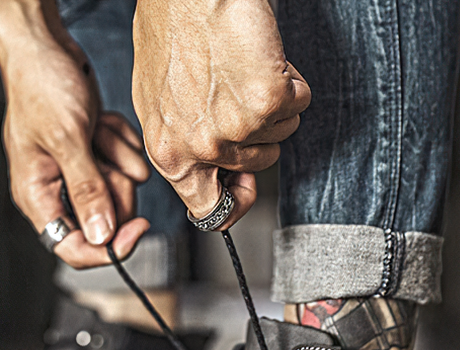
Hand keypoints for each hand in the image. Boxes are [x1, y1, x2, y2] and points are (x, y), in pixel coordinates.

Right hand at [0, 0, 150, 265]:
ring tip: (97, 128)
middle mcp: (56, 192)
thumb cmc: (40, 85)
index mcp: (37, 197)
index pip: (72, 248)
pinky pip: (125, 166)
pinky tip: (102, 123)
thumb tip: (101, 235)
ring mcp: (77, 175)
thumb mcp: (67, 138)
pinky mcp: (95, 158)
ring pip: (119, 192)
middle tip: (106, 157)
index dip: (107, 248)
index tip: (138, 228)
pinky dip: (121, 143)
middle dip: (115, 187)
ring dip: (118, 157)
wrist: (45, 46)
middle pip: (105, 222)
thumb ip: (86, 190)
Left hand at [132, 0, 309, 226]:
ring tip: (244, 68)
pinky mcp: (268, 101)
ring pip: (282, 131)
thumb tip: (215, 175)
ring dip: (273, 102)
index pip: (208, 209)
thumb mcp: (160, 103)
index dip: (234, 202)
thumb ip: (185, 145)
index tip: (245, 188)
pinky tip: (262, 57)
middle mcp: (202, 148)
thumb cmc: (172, 28)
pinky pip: (298, 101)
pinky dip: (290, 78)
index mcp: (170, 153)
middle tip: (238, 93)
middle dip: (259, 131)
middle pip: (258, 163)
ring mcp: (236, 127)